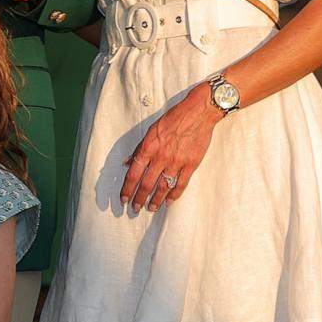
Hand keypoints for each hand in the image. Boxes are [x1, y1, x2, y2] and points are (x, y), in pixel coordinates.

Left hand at [121, 83, 221, 213]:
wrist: (198, 112)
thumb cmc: (174, 118)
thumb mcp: (150, 130)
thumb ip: (139, 148)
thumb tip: (128, 162)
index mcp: (148, 147)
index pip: (133, 173)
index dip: (127, 188)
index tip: (123, 199)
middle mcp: (160, 157)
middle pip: (146, 184)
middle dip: (139, 199)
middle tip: (135, 209)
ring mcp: (176, 161)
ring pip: (163, 187)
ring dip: (155, 200)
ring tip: (151, 209)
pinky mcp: (191, 164)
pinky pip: (181, 184)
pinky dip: (174, 194)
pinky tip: (169, 201)